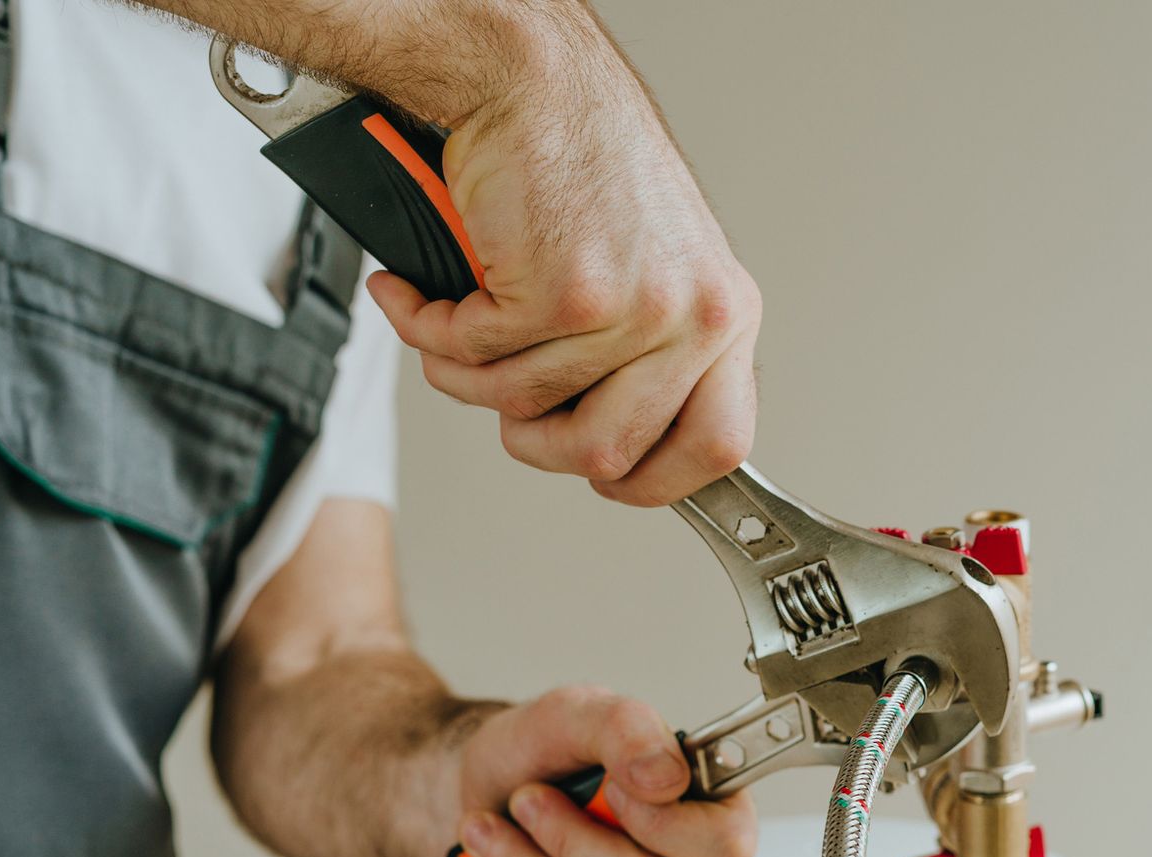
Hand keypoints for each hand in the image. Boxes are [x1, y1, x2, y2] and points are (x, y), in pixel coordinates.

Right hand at [366, 15, 760, 507]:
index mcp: (724, 317)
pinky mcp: (563, 293)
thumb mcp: (654, 273)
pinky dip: (430, 329)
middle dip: (533, 440)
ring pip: (524, 408)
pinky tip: (427, 292)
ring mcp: (631, 309)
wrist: (530, 80)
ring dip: (466, 374)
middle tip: (503, 395)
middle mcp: (692, 315)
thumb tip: (617, 447)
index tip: (607, 478)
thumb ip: (650, 359)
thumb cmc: (580, 168)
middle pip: (605, 453)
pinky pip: (474, 359)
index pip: (716, 448)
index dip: (652, 481)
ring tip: (455, 320)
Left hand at [449, 686, 757, 856]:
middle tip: (526, 799)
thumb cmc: (544, 749)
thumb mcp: (576, 712)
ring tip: (488, 828)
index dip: (664, 825)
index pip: (725, 846)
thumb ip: (627, 727)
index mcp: (705, 810)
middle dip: (563, 842)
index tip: (610, 788)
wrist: (492, 783)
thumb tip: (665, 776)